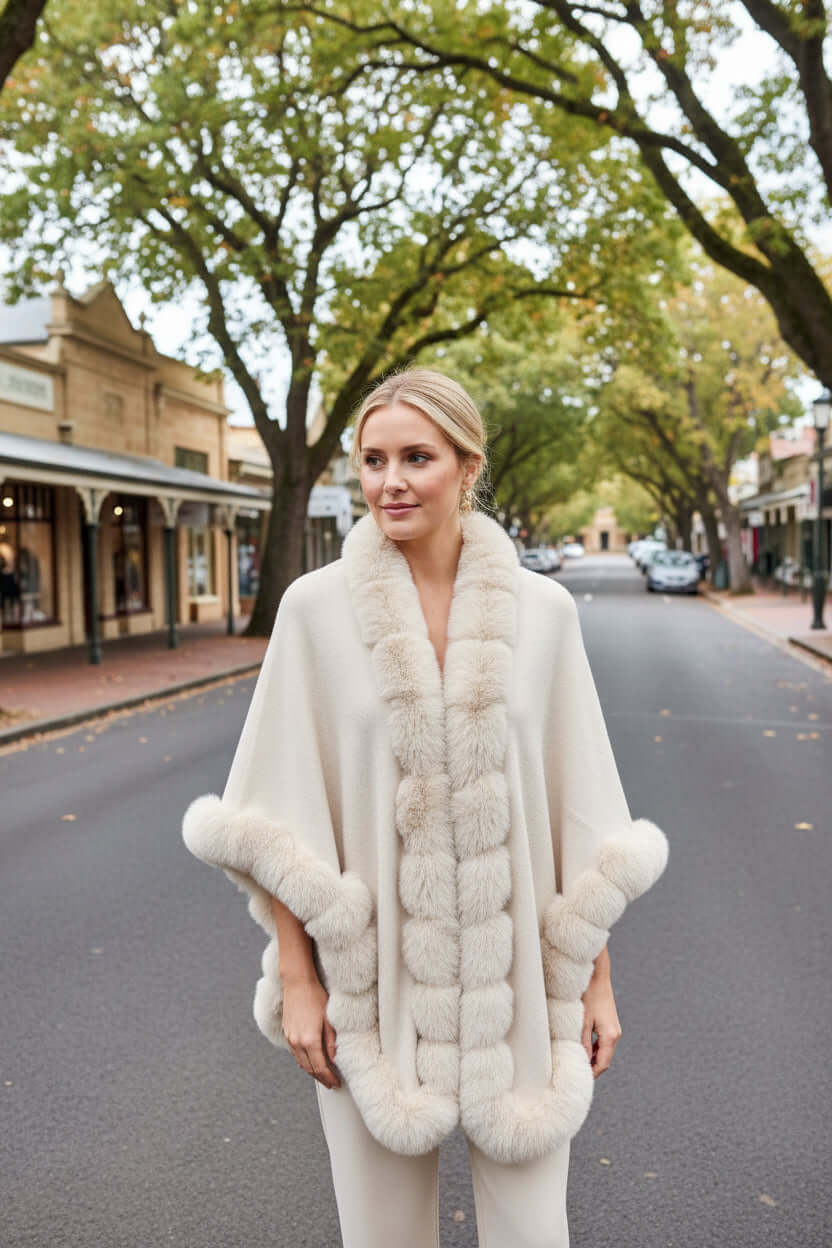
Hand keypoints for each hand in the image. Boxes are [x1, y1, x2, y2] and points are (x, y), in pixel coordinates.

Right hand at [281, 974, 340, 1088]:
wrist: (297, 983)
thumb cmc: (316, 997)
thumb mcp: (329, 1019)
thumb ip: (331, 1042)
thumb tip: (334, 1059)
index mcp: (309, 1040)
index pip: (320, 1067)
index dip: (328, 1078)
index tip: (335, 1083)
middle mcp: (297, 1042)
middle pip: (309, 1068)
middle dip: (320, 1078)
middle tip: (330, 1083)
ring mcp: (290, 1038)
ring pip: (301, 1062)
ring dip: (311, 1071)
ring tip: (322, 1075)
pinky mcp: (287, 1032)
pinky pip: (295, 1053)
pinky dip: (304, 1061)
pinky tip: (310, 1060)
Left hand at [580, 955, 621, 1079]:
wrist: (597, 975)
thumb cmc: (589, 995)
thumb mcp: (582, 1021)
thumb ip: (582, 1042)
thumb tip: (580, 1060)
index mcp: (610, 1036)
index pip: (602, 1064)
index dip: (592, 1074)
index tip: (579, 1080)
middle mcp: (615, 1034)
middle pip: (604, 1060)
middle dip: (592, 1068)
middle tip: (576, 1073)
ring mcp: (614, 1029)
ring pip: (604, 1051)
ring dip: (592, 1058)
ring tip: (576, 1061)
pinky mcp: (610, 1024)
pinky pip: (603, 1042)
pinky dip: (594, 1048)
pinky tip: (582, 1047)